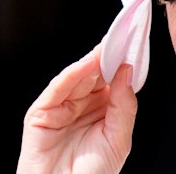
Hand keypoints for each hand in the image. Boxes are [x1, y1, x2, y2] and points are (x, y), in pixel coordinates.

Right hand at [17, 44, 136, 173]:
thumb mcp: (118, 138)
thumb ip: (124, 105)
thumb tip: (127, 70)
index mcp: (102, 111)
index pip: (112, 80)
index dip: (122, 62)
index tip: (135, 43)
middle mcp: (82, 106)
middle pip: (95, 75)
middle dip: (108, 56)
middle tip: (122, 36)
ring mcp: (60, 108)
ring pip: (77, 77)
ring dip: (92, 61)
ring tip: (108, 46)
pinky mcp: (40, 113)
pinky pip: (58, 89)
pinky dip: (72, 74)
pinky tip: (87, 63)